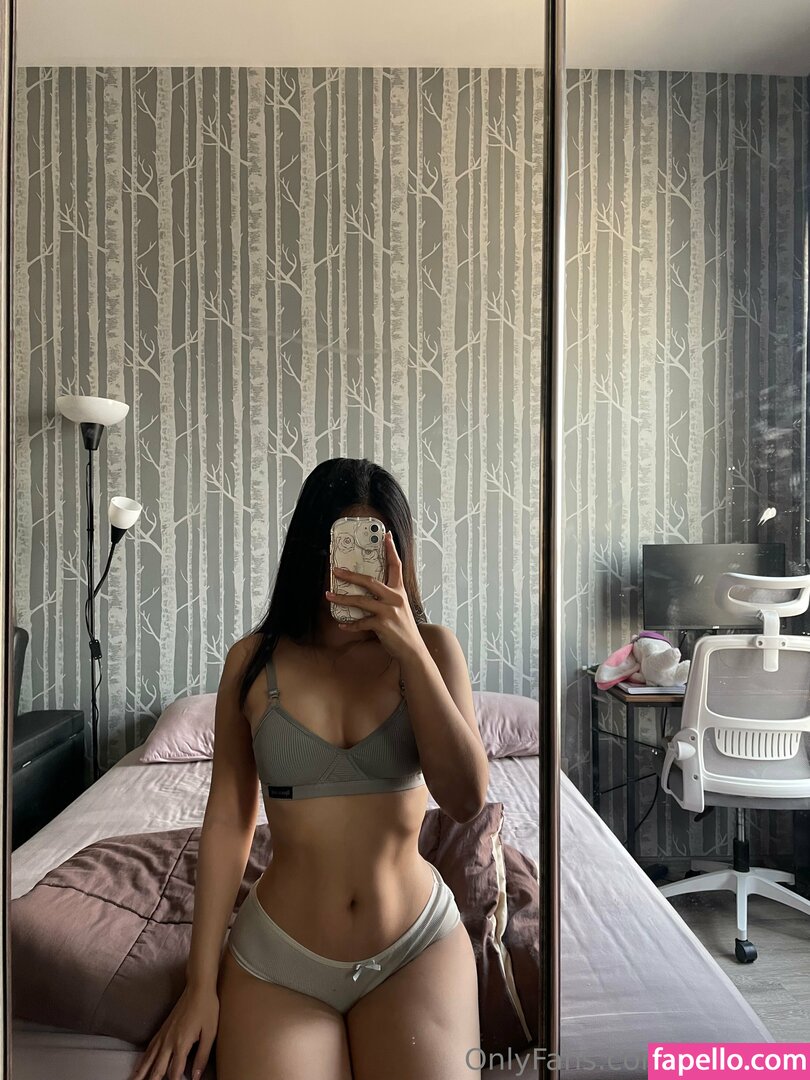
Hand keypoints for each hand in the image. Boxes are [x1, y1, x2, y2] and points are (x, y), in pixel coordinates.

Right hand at [130, 982, 218, 1079]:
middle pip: (157, 1068)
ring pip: (149, 1059)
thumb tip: (196, 1077)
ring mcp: (163, 1035)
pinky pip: (150, 1048)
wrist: (198, 988)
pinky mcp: (162, 1029)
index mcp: (181, 1044)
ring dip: (141, 1073)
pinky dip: (143, 1060)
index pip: (174, 1073)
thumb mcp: (210, 1033)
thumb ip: (202, 1057)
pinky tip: (140, 1066)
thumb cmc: (207, 1009)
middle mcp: (169, 1042)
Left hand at [325, 531, 425, 662]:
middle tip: (336, 570)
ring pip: (360, 601)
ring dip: (342, 598)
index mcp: (399, 591)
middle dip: (350, 575)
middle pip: (369, 581)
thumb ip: (387, 597)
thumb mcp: (399, 608)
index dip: (391, 550)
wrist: (412, 650)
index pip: (396, 566)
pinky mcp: (383, 625)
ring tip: (329, 596)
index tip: (386, 535)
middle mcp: (395, 598)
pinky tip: (341, 624)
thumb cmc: (403, 628)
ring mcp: (389, 611)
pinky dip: (349, 624)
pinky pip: (361, 623)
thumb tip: (368, 590)